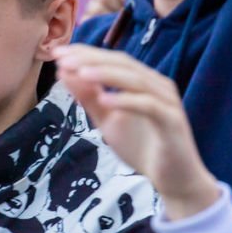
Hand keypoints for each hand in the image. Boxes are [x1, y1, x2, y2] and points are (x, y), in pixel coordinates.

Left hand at [55, 45, 219, 219]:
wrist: (174, 180)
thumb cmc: (143, 148)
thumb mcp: (107, 121)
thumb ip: (88, 98)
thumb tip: (64, 72)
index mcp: (143, 82)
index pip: (113, 59)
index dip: (85, 53)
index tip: (57, 52)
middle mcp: (157, 85)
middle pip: (124, 63)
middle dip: (92, 59)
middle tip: (63, 58)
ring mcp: (167, 102)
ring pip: (136, 80)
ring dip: (106, 74)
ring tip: (80, 73)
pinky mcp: (173, 121)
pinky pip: (149, 106)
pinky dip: (126, 101)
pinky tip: (104, 99)